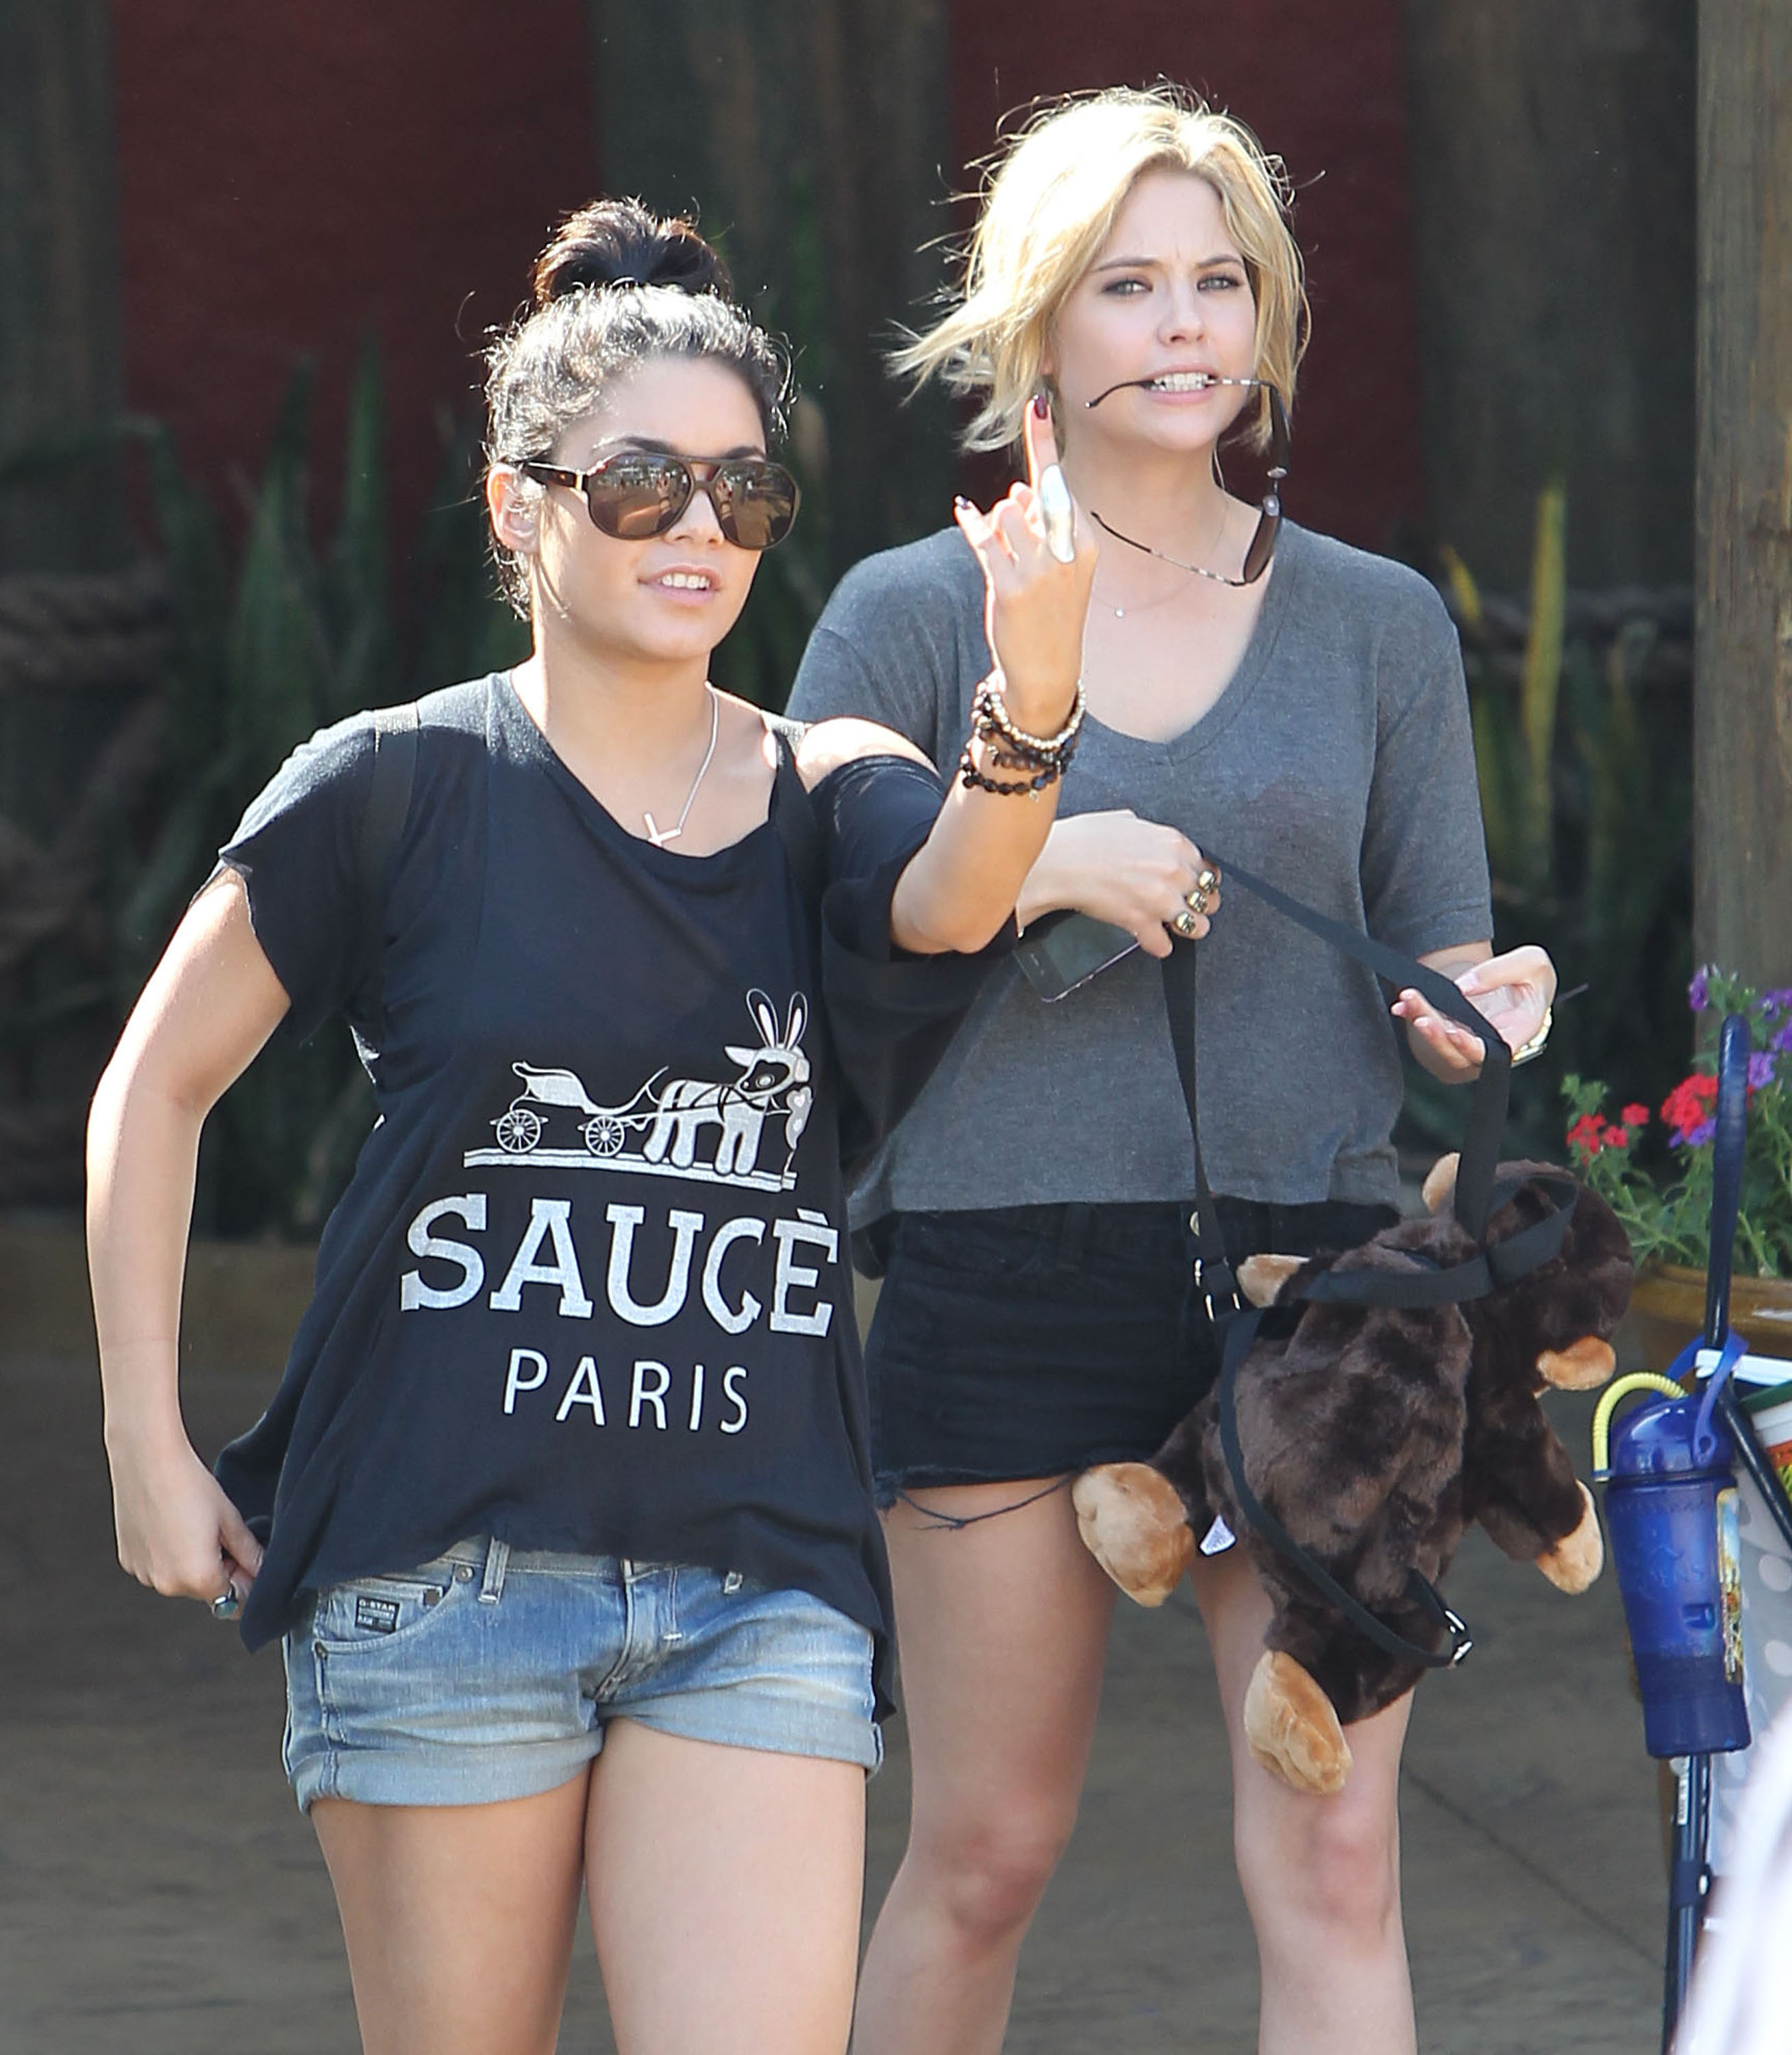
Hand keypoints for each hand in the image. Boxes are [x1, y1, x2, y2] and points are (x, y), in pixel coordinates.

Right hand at [107, 1427, 262, 1606]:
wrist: (148, 1461)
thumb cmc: (190, 1486)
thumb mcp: (230, 1520)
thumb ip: (249, 1554)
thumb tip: (262, 1571)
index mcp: (198, 1577)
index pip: (231, 1599)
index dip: (243, 1579)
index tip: (246, 1560)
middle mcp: (167, 1584)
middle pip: (204, 1590)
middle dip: (218, 1570)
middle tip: (220, 1534)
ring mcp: (143, 1574)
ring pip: (179, 1578)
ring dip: (191, 1563)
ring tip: (192, 1525)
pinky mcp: (128, 1560)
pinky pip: (157, 1566)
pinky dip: (168, 1555)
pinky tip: (171, 1525)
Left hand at [954, 398, 1097, 733]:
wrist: (1049, 672)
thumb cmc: (1050, 615)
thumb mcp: (1059, 568)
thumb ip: (1042, 527)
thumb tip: (1017, 488)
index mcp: (1084, 541)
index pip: (1059, 483)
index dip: (1044, 443)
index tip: (1038, 402)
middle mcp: (1067, 551)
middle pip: (1030, 496)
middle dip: (1016, 510)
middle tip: (1021, 554)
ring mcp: (1040, 570)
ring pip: (1005, 513)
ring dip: (995, 526)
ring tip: (1004, 561)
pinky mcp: (1011, 588)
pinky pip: (983, 539)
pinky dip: (972, 526)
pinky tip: (965, 517)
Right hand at [1021, 807, 1222, 958]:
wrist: (1057, 862)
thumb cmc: (1081, 840)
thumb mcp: (1124, 820)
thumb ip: (1148, 832)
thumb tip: (1152, 839)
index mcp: (1172, 843)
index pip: (1207, 869)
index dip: (1200, 882)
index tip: (1195, 888)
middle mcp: (1173, 870)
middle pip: (1208, 898)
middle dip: (1198, 906)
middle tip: (1187, 909)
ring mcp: (1160, 898)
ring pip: (1197, 926)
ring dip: (1187, 929)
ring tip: (1176, 929)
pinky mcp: (1141, 921)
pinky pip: (1165, 945)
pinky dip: (1158, 945)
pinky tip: (1152, 940)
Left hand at [1391, 944, 1556, 1079]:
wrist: (1523, 979)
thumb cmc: (1533, 975)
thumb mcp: (1531, 962)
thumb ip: (1500, 972)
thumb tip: (1463, 988)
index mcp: (1520, 1032)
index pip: (1494, 1052)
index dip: (1471, 1047)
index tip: (1452, 1031)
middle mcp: (1493, 1042)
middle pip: (1460, 1052)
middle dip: (1437, 1034)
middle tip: (1421, 1015)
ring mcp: (1471, 1038)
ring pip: (1442, 1043)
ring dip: (1422, 1022)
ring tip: (1408, 1000)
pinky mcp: (1454, 1028)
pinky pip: (1432, 1028)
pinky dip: (1414, 1017)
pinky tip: (1401, 1005)